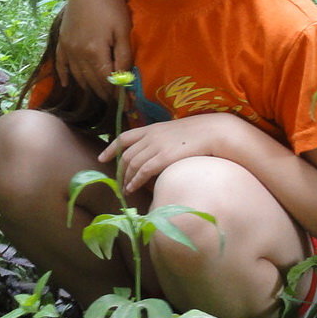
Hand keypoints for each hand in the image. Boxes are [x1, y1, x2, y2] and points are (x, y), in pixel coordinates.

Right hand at [55, 0, 132, 99]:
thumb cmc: (112, 5)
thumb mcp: (123, 31)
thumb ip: (123, 57)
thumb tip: (123, 79)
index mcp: (94, 53)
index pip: (106, 82)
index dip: (115, 94)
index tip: (125, 103)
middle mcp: (77, 54)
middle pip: (91, 81)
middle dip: (104, 94)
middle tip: (115, 103)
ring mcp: (67, 47)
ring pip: (77, 75)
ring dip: (88, 87)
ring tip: (99, 96)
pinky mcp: (62, 39)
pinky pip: (61, 63)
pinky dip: (64, 74)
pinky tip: (66, 83)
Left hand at [99, 115, 233, 192]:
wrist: (213, 131)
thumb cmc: (199, 133)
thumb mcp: (175, 131)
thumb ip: (163, 139)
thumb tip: (157, 152)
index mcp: (152, 128)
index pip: (124, 137)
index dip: (111, 148)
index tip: (102, 158)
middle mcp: (151, 136)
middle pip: (126, 154)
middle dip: (119, 169)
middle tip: (118, 182)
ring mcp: (156, 146)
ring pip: (132, 164)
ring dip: (126, 178)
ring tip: (125, 189)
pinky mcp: (163, 157)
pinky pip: (143, 171)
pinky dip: (135, 181)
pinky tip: (133, 188)